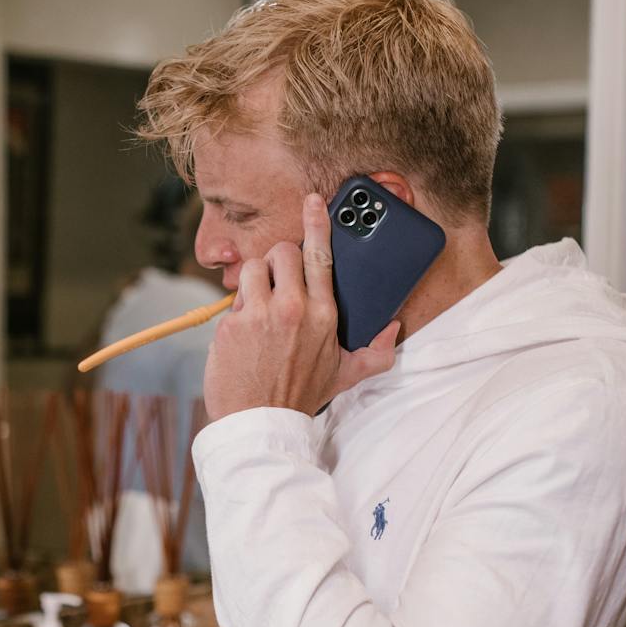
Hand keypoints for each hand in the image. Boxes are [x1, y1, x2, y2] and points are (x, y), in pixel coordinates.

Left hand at [203, 193, 400, 419]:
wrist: (261, 424)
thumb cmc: (300, 396)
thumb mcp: (345, 375)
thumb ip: (375, 352)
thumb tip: (393, 329)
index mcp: (324, 315)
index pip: (321, 257)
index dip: (317, 225)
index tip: (313, 202)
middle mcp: (293, 309)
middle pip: (282, 253)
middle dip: (278, 263)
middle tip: (278, 285)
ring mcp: (260, 315)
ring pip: (253, 268)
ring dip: (255, 283)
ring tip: (260, 309)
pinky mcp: (232, 324)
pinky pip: (233, 300)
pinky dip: (237, 312)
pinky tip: (243, 336)